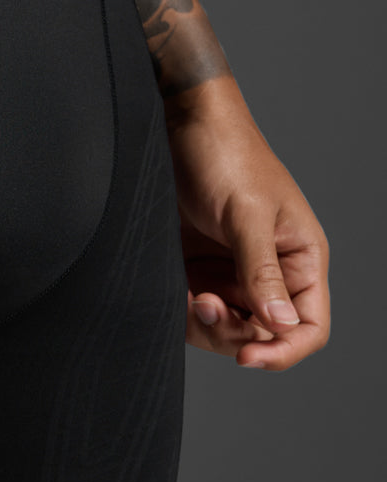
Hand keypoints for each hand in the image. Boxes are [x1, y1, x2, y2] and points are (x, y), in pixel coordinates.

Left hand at [164, 81, 329, 370]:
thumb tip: (281, 324)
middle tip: (201, 304)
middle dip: (231, 334)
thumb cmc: (226, 155)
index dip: (283, 351)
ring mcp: (231, 274)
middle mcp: (269, 274)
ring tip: (188, 294)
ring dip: (203, 324)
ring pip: (224, 329)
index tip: (246, 356)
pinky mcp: (197, 270)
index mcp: (300, 259)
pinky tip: (174, 289)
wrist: (179, 125)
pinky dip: (181, 311)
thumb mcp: (247, 213)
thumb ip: (261, 270)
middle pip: (261, 337)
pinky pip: (193, 312)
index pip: (308, 327)